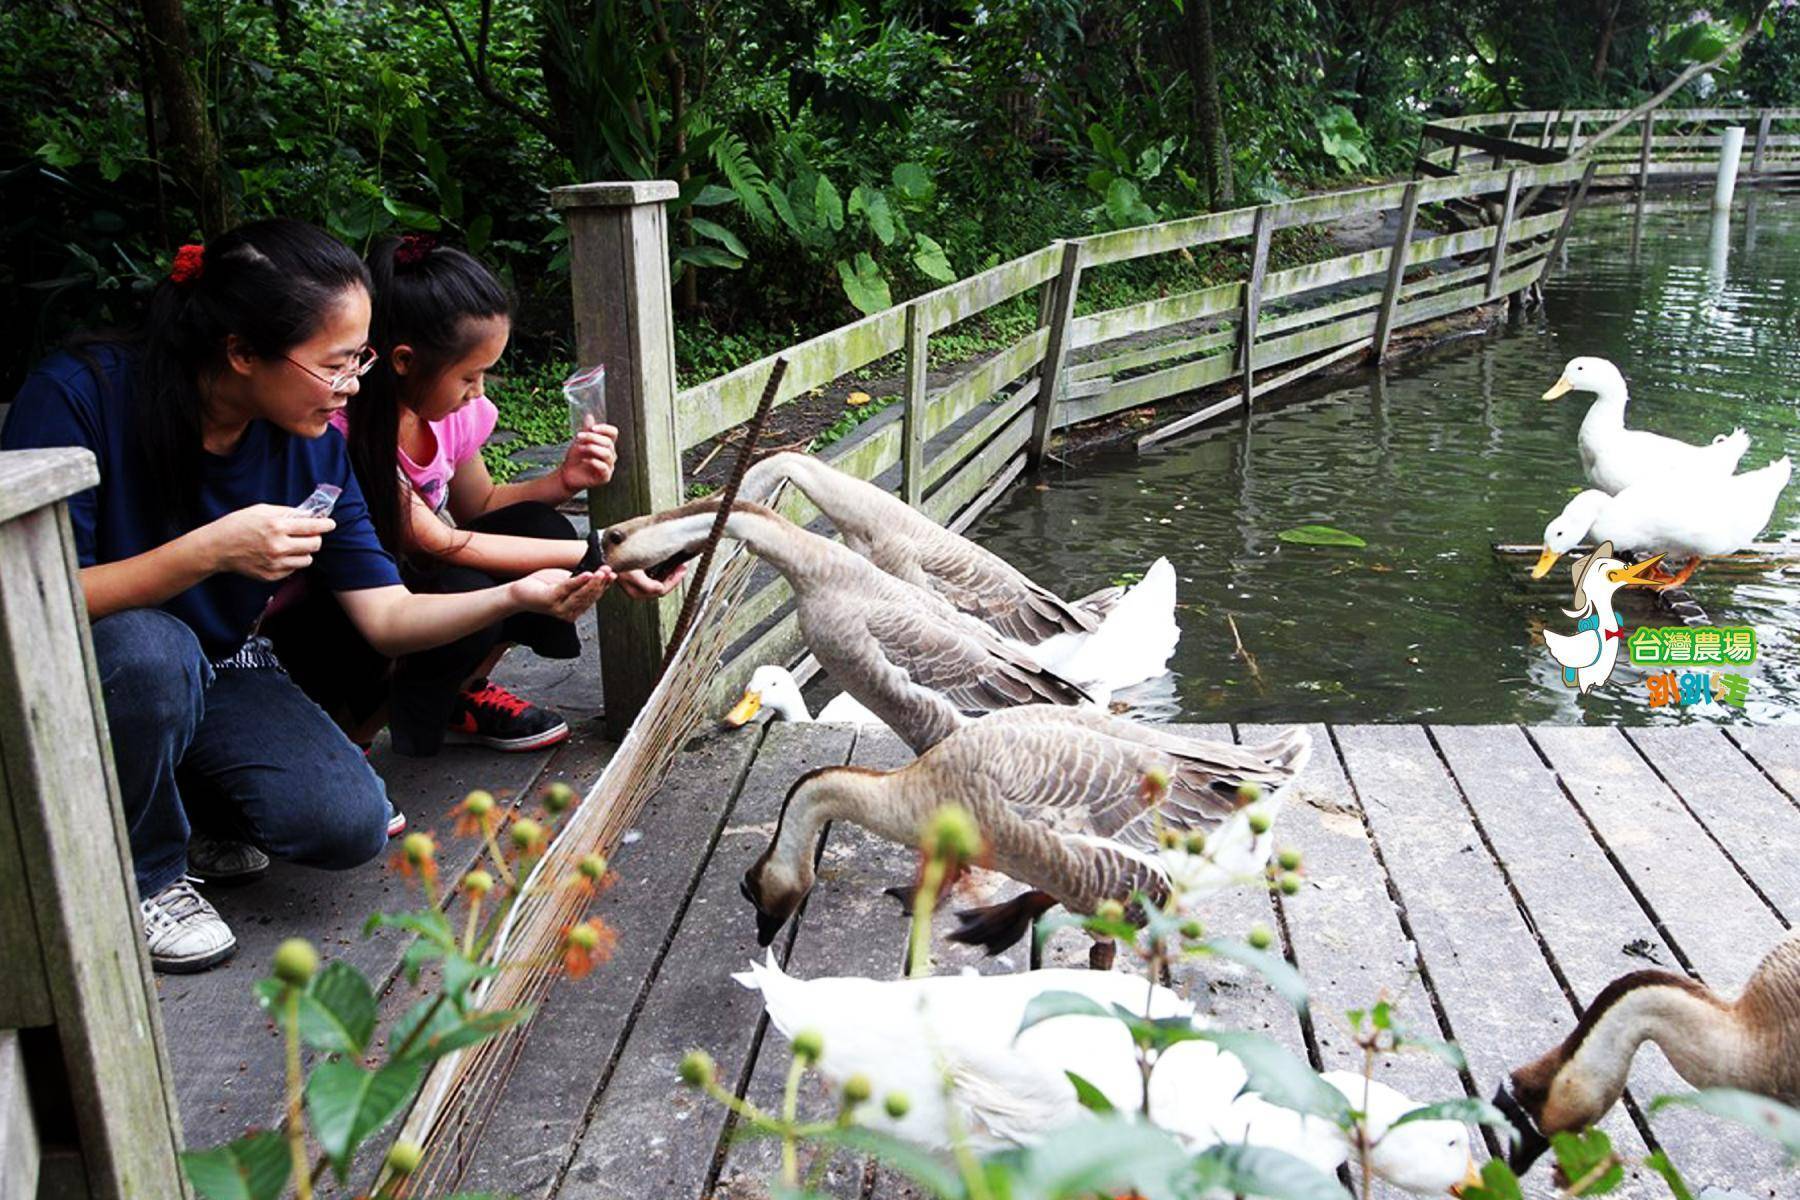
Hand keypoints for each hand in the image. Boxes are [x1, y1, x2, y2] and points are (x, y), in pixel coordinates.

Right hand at [204, 505, 334, 580]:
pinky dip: (291, 562)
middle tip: (310, 535)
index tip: (330, 524)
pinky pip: (293, 569)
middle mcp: (278, 546)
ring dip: (304, 552)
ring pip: (307, 560)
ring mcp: (275, 563)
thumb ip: (287, 512)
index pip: (312, 527)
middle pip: (315, 545)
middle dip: (316, 538)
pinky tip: (280, 555)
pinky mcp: (271, 575)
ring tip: (293, 545)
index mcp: (277, 526)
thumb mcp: (262, 510)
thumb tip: (309, 514)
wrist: (217, 547)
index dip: (326, 525)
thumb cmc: (238, 525)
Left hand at [510, 566, 612, 619]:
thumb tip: (598, 572)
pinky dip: (579, 581)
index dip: (605, 586)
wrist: (520, 593)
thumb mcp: (566, 582)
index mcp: (576, 609)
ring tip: (600, 572)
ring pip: (581, 594)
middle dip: (601, 582)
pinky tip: (587, 574)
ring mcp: (560, 608)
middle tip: (607, 570)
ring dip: (593, 582)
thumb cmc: (544, 587)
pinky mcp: (550, 600)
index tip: (612, 575)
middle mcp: (570, 612)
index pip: (594, 597)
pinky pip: (567, 589)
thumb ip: (580, 581)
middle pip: (590, 596)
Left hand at [558, 425, 618, 493]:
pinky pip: (604, 467)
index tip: (592, 428)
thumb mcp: (579, 442)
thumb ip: (586, 430)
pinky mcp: (605, 477)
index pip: (613, 433)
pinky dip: (593, 462)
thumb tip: (589, 416)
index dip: (605, 429)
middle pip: (608, 442)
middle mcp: (611, 455)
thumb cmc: (575, 459)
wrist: (567, 475)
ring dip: (592, 448)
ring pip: (608, 454)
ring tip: (580, 448)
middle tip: (579, 436)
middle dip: (592, 438)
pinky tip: (584, 460)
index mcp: (607, 445)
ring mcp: (609, 467)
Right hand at [614, 564, 685, 598]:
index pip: (662, 590)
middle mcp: (639, 590)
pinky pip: (655, 577)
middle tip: (682, 568)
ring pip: (660, 582)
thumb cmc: (616, 563)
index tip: (681, 570)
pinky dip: (664, 572)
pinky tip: (667, 565)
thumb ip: (647, 585)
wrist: (603, 556)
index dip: (674, 580)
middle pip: (663, 587)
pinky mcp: (638, 577)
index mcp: (637, 592)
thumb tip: (660, 589)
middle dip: (674, 578)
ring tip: (678, 566)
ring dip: (670, 574)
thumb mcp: (633, 574)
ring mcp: (639, 584)